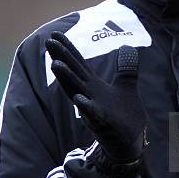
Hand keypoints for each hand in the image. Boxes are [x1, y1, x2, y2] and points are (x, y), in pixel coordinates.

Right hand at [45, 32, 146, 164]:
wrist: (130, 143)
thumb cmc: (123, 115)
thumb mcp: (126, 87)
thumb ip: (125, 68)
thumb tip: (127, 47)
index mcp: (94, 86)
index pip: (78, 64)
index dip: (67, 49)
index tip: (54, 34)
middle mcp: (90, 96)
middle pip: (73, 74)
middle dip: (61, 58)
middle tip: (48, 42)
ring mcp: (95, 111)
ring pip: (77, 93)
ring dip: (67, 79)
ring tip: (56, 64)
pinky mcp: (105, 125)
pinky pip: (93, 116)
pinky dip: (86, 108)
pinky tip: (80, 99)